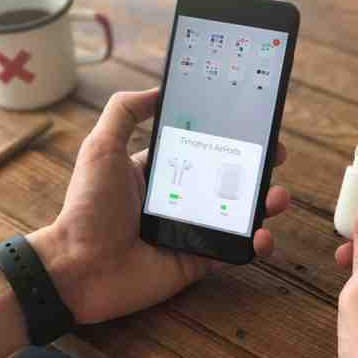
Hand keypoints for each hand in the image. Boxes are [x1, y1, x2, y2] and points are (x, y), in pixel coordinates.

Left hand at [28, 88, 289, 323]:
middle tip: (276, 156)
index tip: (253, 127)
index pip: (205, 150)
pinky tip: (262, 236)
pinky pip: (234, 250)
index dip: (230, 139)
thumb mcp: (102, 148)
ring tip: (278, 196)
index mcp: (164, 172)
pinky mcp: (198, 259)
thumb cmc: (89, 205)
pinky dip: (255, 245)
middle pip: (229, 179)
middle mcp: (182, 198)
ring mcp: (192, 229)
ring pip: (239, 214)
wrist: (79, 268)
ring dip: (265, 204)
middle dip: (257, 168)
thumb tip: (159, 89)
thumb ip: (125, 112)